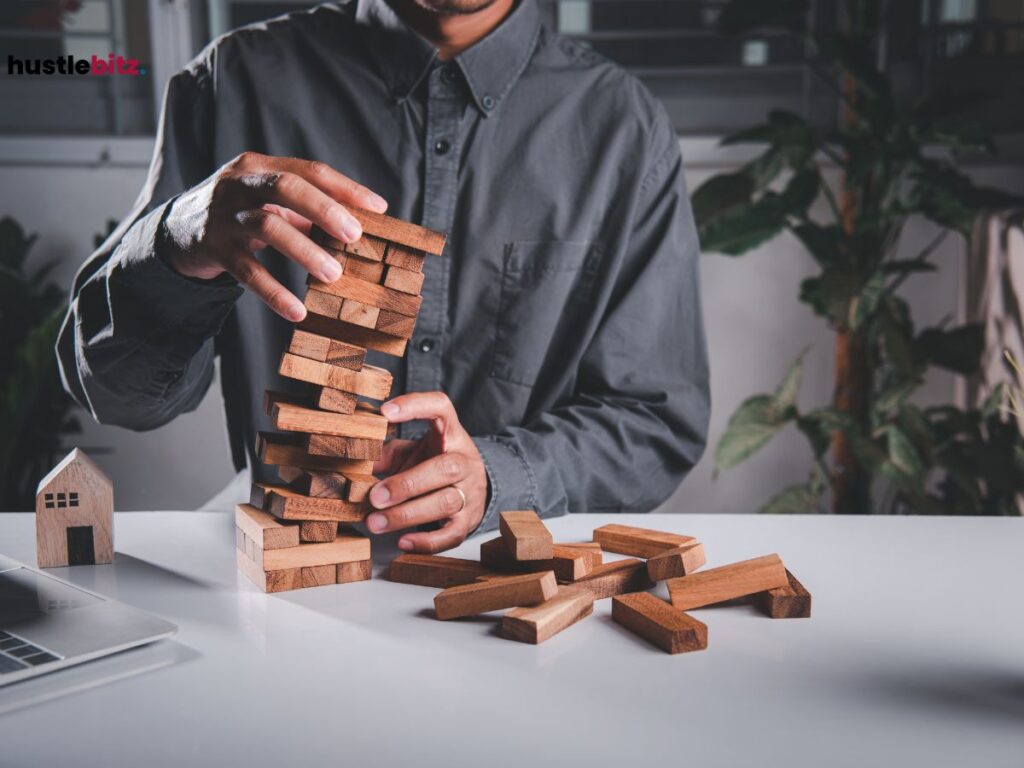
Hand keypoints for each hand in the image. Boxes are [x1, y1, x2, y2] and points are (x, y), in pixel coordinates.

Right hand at [161, 151, 387, 320]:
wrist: (178, 231)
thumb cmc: (240, 214)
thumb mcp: (268, 201)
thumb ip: (305, 209)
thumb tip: (358, 227)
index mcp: (259, 166)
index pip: (309, 170)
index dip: (345, 189)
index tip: (378, 209)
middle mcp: (239, 183)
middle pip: (286, 187)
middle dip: (324, 210)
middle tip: (355, 236)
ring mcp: (223, 215)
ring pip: (268, 227)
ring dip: (305, 251)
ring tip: (334, 275)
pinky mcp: (212, 248)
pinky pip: (247, 272)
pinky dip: (274, 292)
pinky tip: (297, 311)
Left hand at [367, 392, 487, 552]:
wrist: (472, 487)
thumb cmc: (433, 463)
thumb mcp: (412, 451)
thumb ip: (386, 453)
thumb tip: (354, 460)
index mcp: (450, 433)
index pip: (440, 408)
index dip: (415, 406)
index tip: (384, 413)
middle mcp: (465, 460)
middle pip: (445, 468)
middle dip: (406, 484)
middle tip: (374, 496)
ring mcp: (470, 492)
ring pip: (446, 502)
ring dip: (407, 514)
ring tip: (375, 522)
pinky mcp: (468, 521)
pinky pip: (452, 534)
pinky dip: (426, 542)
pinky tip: (402, 542)